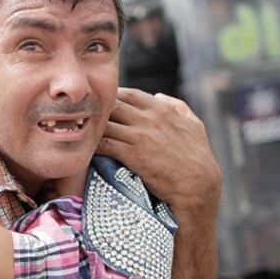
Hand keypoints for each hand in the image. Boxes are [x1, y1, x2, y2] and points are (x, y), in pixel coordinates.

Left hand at [97, 88, 220, 214]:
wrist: (199, 185)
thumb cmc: (198, 157)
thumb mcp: (194, 125)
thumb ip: (178, 107)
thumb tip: (159, 96)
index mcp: (162, 108)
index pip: (128, 94)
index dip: (112, 98)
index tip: (101, 107)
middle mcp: (150, 118)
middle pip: (112, 105)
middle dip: (97, 112)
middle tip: (85, 121)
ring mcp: (140, 135)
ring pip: (105, 123)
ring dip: (92, 129)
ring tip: (80, 135)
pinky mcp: (133, 155)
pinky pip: (104, 144)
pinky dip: (92, 146)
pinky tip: (85, 150)